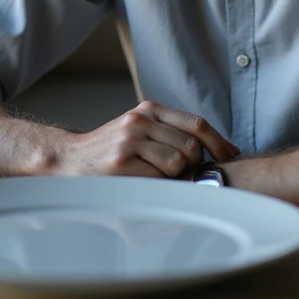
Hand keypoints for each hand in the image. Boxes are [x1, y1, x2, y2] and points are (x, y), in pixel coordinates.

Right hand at [54, 100, 240, 177]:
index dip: (219, 143)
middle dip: (193, 166)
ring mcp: (129, 141)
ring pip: (177, 163)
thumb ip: (171, 133)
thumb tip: (218, 152)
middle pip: (191, 146)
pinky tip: (144, 186)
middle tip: (180, 176)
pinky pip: (158, 180)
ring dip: (174, 178)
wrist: (69, 161)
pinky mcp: (120, 164)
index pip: (196, 124)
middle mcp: (140, 121)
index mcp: (148, 110)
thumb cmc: (110, 151)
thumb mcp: (139, 130)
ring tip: (156, 180)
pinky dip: (158, 187)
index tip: (229, 157)